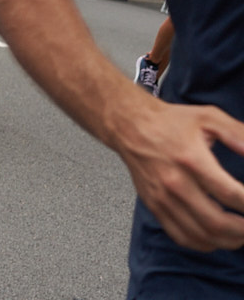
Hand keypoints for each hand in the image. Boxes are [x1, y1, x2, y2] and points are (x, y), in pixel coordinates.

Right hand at [117, 98, 243, 250]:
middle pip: (216, 222)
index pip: (230, 194)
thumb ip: (239, 134)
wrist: (129, 126)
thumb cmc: (169, 122)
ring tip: (240, 234)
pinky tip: (216, 237)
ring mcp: (162, 197)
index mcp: (191, 160)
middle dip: (243, 229)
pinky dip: (203, 244)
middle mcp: (175, 182)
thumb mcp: (209, 117)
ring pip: (200, 235)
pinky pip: (180, 236)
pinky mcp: (154, 205)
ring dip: (227, 241)